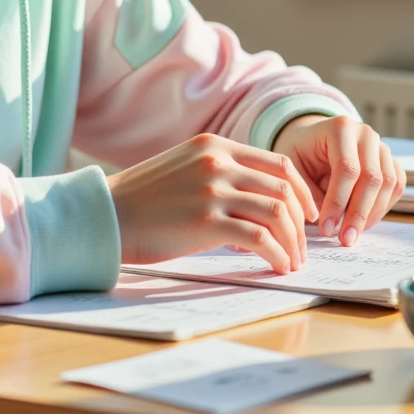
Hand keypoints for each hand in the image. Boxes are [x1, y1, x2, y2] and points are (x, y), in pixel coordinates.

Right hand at [106, 132, 318, 274]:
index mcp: (214, 146)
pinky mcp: (207, 221)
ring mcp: (213, 190)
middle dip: (301, 222)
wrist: (106, 214)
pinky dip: (276, 255)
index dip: (302, 191)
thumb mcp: (183, 169)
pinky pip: (259, 238)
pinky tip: (277, 267)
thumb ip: (219, 173)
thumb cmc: (142, 200)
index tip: (308, 215)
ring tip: (292, 261)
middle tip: (302, 246)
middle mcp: (218, 162)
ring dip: (293, 242)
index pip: (279, 164)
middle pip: (284, 189)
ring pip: (278, 213)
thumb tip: (255, 201)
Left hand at [271, 114, 405, 246]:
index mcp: (339, 128)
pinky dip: (383, 207)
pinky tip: (364, 223)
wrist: (312, 138)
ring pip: (388, 184)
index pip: (347, 168)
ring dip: (372, 214)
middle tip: (344, 240)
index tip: (325, 228)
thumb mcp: (292, 167)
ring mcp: (382, 146)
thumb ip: (307, 191)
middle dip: (358, 214)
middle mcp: (366, 134)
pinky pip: (397, 186)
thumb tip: (327, 222)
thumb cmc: (300, 153)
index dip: (338, 202)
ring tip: (352, 234)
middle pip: (372, 178)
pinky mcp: (390, 161)